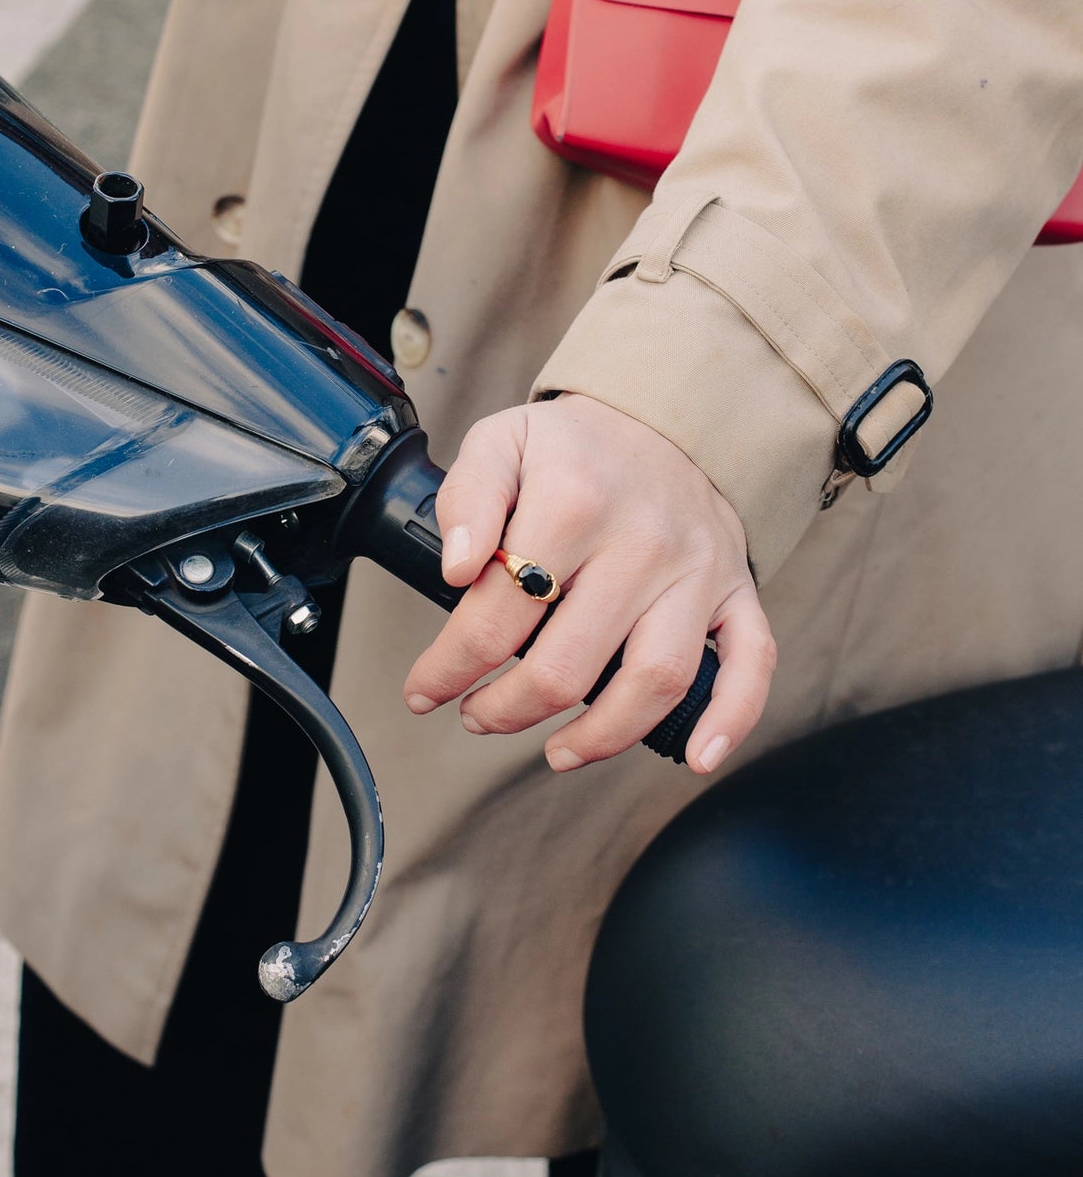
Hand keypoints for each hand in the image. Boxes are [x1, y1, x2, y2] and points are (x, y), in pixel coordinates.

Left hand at [403, 394, 775, 773]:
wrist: (666, 419)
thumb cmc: (575, 446)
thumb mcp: (502, 441)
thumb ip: (466, 498)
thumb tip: (456, 569)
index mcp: (574, 503)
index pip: (497, 616)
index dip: (450, 668)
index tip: (425, 690)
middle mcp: (642, 543)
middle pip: (570, 666)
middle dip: (509, 710)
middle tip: (479, 714)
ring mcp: (697, 573)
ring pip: (655, 681)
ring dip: (600, 737)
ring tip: (556, 751)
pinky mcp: (738, 592)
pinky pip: (751, 664)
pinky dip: (731, 718)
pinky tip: (696, 757)